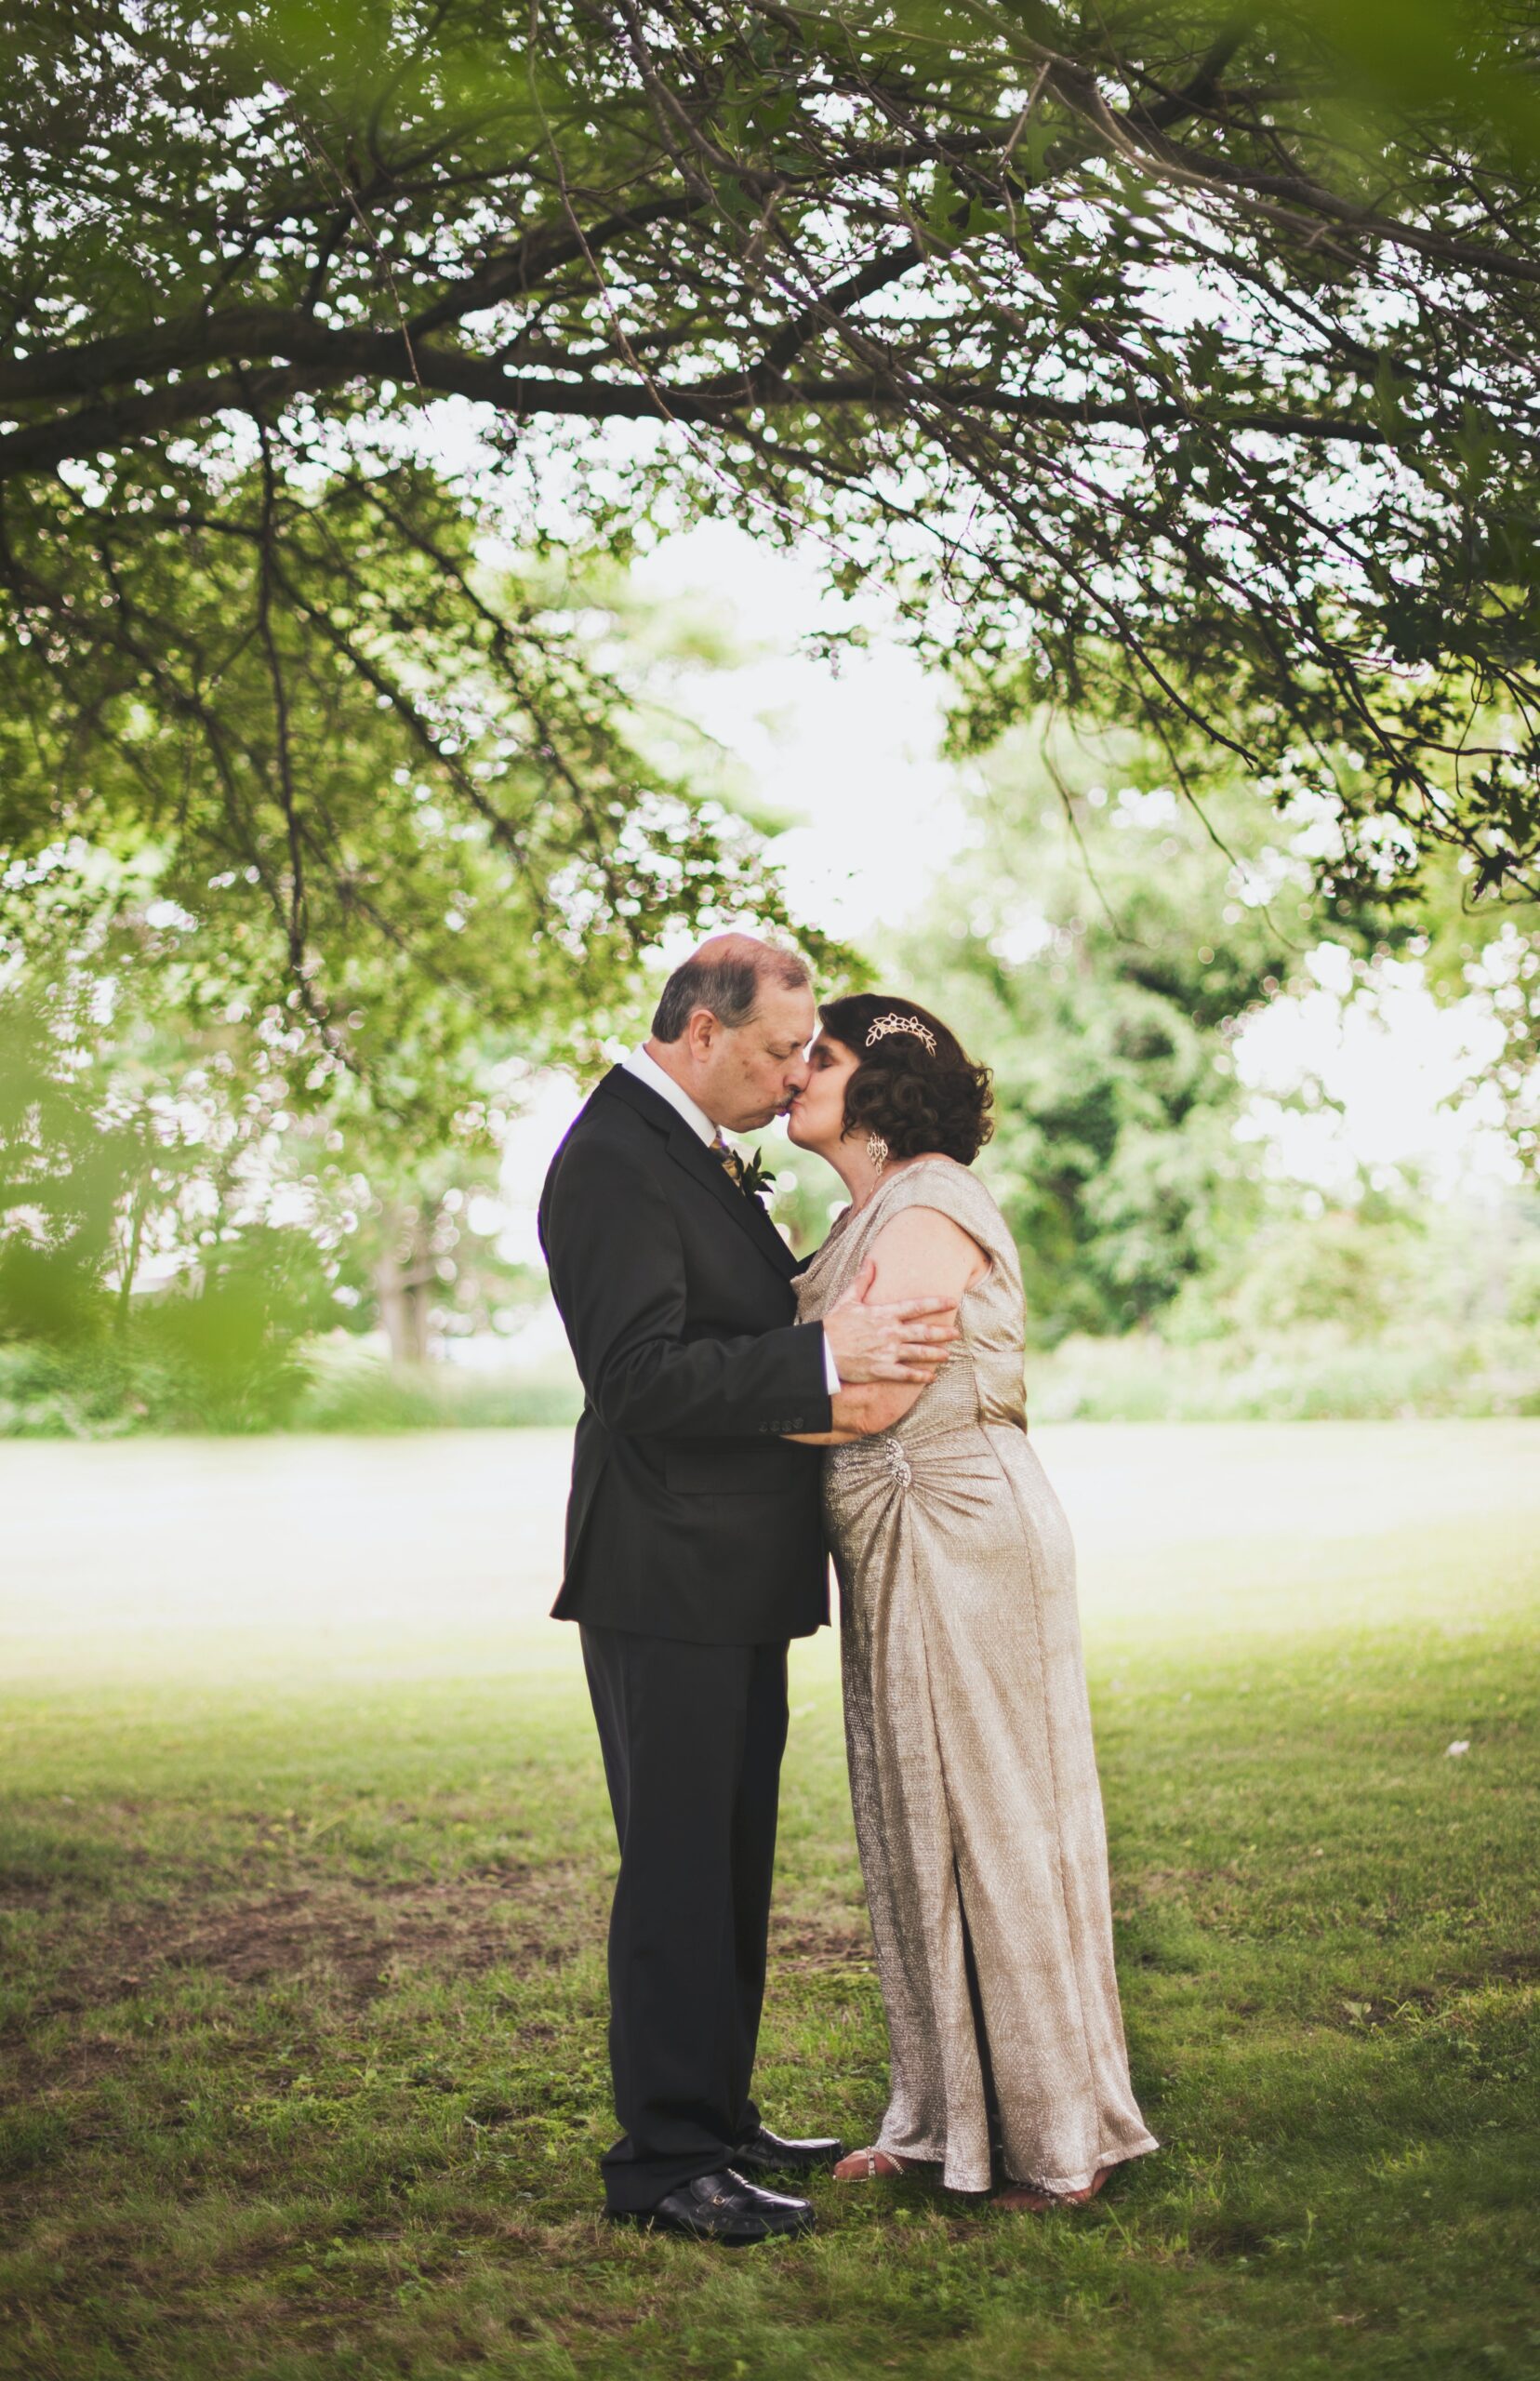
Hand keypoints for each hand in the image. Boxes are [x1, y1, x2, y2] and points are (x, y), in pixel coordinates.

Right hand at [822, 1259, 958, 1384]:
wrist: (821, 1350)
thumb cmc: (833, 1325)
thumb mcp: (848, 1300)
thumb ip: (862, 1281)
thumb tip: (870, 1262)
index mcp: (884, 1314)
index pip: (916, 1306)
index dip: (936, 1303)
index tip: (952, 1301)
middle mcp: (890, 1332)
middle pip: (923, 1332)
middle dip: (942, 1333)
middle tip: (957, 1333)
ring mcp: (886, 1352)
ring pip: (918, 1353)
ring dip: (935, 1354)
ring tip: (948, 1355)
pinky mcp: (881, 1369)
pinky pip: (905, 1374)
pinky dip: (919, 1376)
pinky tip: (931, 1377)